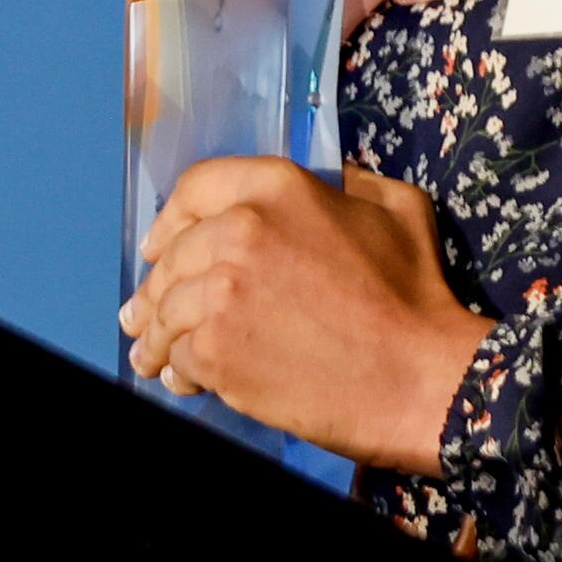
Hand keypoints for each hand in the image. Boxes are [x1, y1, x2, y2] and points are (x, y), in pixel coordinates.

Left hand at [122, 157, 492, 473]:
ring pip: (165, 310)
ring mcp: (221, 293)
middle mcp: (239, 231)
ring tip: (151, 355)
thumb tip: (329, 181)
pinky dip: (177, 371)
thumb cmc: (415, 297)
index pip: (195, 188)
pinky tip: (182, 380)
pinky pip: (178, 356)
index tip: (158, 245)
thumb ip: (350, 184)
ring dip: (155, 334)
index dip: (170, 219)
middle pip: (172, 255)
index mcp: (278, 188)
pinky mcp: (216, 350)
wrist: (417, 379)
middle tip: (144, 313)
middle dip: (156, 287)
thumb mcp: (396, 210)